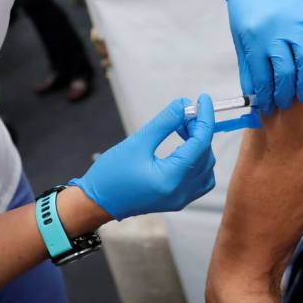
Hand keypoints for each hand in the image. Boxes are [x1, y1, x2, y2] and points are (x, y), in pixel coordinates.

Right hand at [69, 95, 215, 219]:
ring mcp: (180, 199)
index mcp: (171, 179)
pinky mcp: (176, 200)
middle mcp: (180, 192)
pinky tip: (182, 147)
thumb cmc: (111, 175)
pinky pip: (199, 179)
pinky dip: (196, 160)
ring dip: (199, 145)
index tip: (203, 100)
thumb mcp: (137, 142)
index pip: (201, 143)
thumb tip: (184, 105)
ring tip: (181, 129)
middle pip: (205, 154)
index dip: (205, 118)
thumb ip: (164, 122)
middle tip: (183, 113)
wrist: (96, 202)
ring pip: (205, 167)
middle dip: (199, 130)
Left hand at [222, 0, 302, 113]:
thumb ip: (248, 68)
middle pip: (285, 72)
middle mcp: (275, 31)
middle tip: (287, 103)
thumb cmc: (246, 10)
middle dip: (286, 94)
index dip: (266, 97)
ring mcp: (294, 21)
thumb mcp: (240, 40)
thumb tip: (254, 95)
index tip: (268, 107)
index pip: (263, 77)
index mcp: (254, 39)